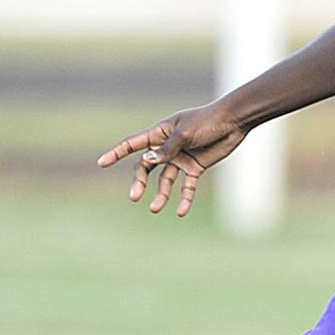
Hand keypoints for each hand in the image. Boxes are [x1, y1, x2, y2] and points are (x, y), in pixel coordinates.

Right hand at [97, 105, 246, 216]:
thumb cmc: (207, 121)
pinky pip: (187, 187)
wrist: (233, 122)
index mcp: (160, 133)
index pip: (133, 144)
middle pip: (147, 167)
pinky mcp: (196, 167)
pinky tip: (181, 212)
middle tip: (134, 197)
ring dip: (160, 194)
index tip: (101, 163)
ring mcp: (181, 158)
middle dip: (140, 182)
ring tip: (156, 209)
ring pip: (165, 180)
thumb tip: (146, 161)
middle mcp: (167, 147)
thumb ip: (167, 149)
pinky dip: (184, 199)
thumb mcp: (185, 134)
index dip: (116, 153)